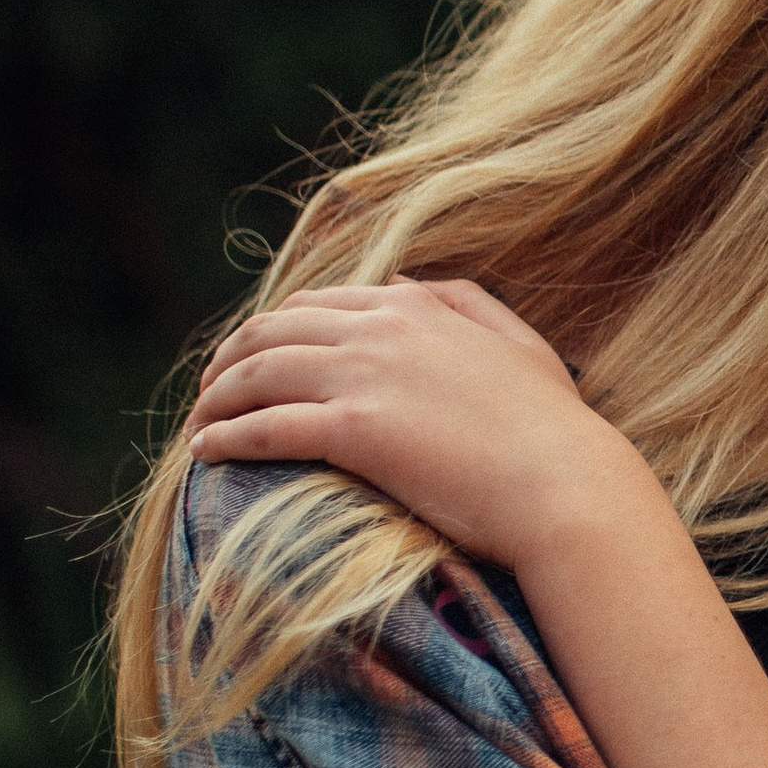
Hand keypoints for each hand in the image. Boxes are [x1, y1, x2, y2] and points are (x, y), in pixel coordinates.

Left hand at [190, 277, 648, 566]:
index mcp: (416, 307)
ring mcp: (364, 377)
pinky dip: (225, 435)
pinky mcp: (353, 431)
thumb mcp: (519, 347)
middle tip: (211, 391)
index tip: (253, 360)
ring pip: (258, 372)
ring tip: (199, 424)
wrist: (568, 487)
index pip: (315, 304)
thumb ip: (463, 303)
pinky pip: (265, 427)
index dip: (272, 330)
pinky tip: (206, 451)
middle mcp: (382, 330)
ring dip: (216, 397)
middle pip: (272, 330)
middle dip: (230, 358)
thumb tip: (403, 280)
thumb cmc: (555, 430)